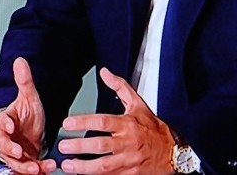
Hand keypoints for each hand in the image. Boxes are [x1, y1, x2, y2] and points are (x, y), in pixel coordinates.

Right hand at [0, 57, 56, 173]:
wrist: (34, 132)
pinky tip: (47, 168)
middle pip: (2, 146)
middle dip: (10, 150)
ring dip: (24, 165)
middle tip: (20, 152)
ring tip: (37, 167)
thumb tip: (20, 60)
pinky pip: (25, 169)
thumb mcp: (30, 97)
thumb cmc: (28, 116)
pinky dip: (36, 170)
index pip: (0, 122)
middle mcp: (6, 139)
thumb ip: (24, 81)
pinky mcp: (22, 164)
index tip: (11, 126)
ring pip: (13, 162)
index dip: (5, 124)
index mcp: (6, 121)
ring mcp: (13, 153)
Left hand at [56, 68, 178, 174]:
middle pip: (101, 145)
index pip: (102, 121)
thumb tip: (105, 73)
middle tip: (62, 146)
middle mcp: (127, 142)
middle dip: (80, 146)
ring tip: (67, 165)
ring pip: (104, 166)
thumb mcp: (138, 104)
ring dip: (84, 167)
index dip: (83, 122)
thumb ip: (120, 87)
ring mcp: (129, 161)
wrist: (173, 152)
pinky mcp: (130, 174)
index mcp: (127, 124)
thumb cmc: (154, 128)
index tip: (67, 123)